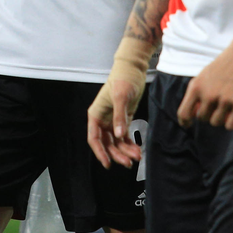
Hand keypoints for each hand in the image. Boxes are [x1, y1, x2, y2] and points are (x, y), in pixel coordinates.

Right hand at [87, 38, 151, 168]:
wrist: (133, 69)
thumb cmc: (123, 79)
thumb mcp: (121, 97)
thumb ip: (119, 117)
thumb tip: (119, 135)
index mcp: (96, 115)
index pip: (94, 138)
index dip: (100, 152)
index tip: (108, 163)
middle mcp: (102, 120)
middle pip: (107, 144)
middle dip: (117, 154)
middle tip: (129, 162)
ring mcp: (112, 121)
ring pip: (117, 142)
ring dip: (126, 151)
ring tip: (137, 156)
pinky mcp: (123, 120)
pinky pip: (124, 137)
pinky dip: (130, 144)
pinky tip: (137, 150)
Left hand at [176, 44, 232, 130]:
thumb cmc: (223, 66)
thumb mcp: (204, 76)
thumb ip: (196, 94)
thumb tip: (192, 116)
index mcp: (196, 86)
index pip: (184, 113)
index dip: (185, 121)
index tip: (188, 124)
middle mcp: (209, 94)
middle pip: (202, 118)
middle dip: (208, 114)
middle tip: (218, 102)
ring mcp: (225, 100)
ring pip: (216, 122)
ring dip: (221, 118)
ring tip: (227, 105)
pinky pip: (231, 125)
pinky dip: (232, 123)